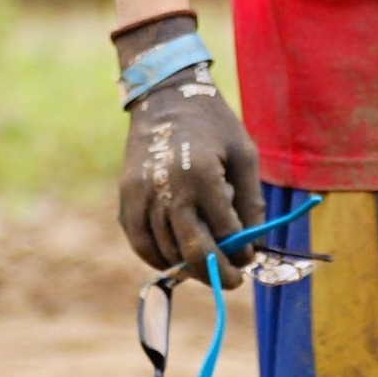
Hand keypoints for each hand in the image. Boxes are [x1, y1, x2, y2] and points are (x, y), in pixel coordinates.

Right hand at [118, 67, 264, 280]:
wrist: (165, 94)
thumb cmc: (213, 122)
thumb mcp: (244, 154)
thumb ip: (250, 201)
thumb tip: (252, 245)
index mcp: (201, 175)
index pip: (225, 233)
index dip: (242, 253)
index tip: (250, 258)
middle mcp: (167, 188)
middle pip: (192, 252)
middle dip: (217, 273)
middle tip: (233, 281)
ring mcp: (141, 194)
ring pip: (165, 252)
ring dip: (189, 267)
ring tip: (207, 267)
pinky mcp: (125, 196)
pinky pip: (139, 241)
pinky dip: (157, 258)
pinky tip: (175, 260)